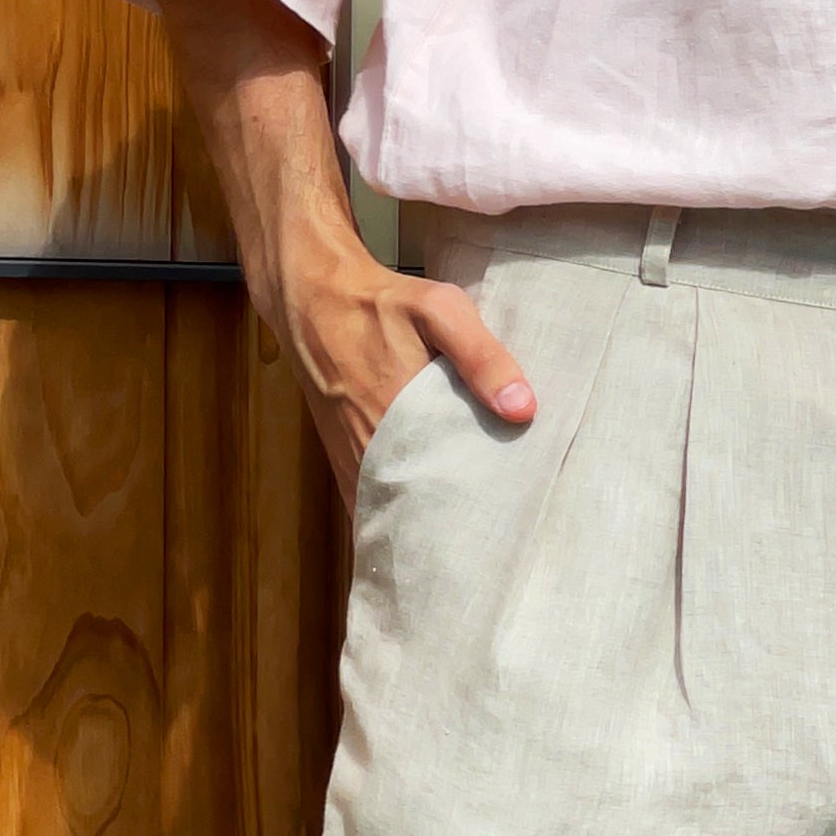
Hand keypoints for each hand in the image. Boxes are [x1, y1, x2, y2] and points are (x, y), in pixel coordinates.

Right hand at [276, 242, 535, 512]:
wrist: (313, 300)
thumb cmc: (382, 303)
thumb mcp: (440, 311)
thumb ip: (481, 357)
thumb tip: (522, 409)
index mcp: (403, 423)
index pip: (450, 489)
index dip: (478, 511)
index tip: (508, 521)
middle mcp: (374, 453)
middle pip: (424, 508)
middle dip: (455, 524)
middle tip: (493, 533)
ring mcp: (354, 461)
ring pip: (396, 511)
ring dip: (426, 524)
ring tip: (464, 536)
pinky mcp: (344, 459)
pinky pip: (372, 502)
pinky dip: (396, 515)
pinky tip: (422, 524)